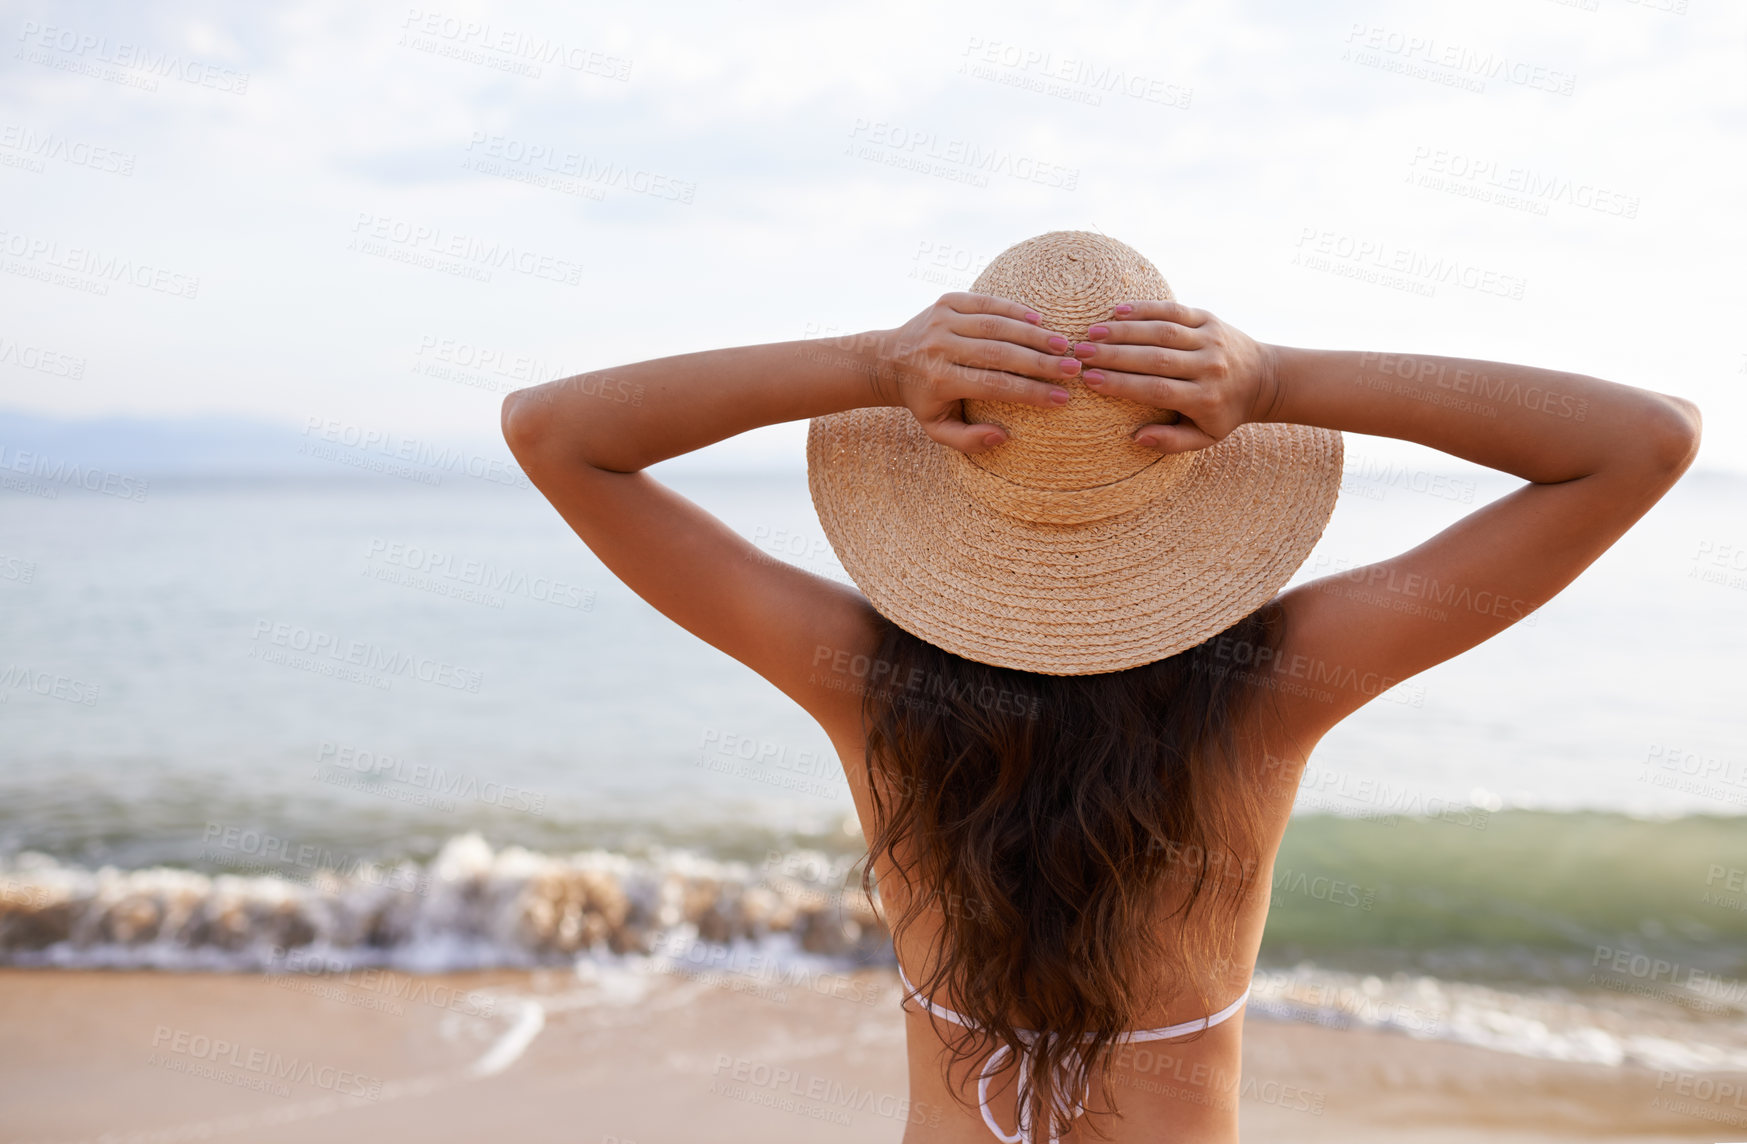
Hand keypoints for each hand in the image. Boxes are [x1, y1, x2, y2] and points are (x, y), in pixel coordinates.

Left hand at [869, 292, 1082, 453]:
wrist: (888, 359)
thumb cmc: (922, 399)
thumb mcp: (937, 429)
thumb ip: (968, 440)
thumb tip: (1003, 436)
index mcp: (939, 380)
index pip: (995, 386)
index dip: (1031, 392)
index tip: (1062, 399)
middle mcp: (940, 348)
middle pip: (1000, 354)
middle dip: (1041, 362)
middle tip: (1072, 369)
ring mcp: (942, 320)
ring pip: (997, 325)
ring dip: (1034, 335)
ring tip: (1063, 346)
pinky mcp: (947, 301)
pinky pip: (987, 302)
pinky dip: (1014, 309)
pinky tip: (1039, 320)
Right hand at [1073, 300, 1279, 452]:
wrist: (1264, 378)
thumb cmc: (1225, 412)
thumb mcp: (1205, 437)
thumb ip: (1171, 441)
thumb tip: (1136, 438)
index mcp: (1205, 397)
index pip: (1156, 389)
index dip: (1121, 384)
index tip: (1090, 380)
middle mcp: (1209, 366)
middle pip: (1154, 358)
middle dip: (1113, 355)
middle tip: (1079, 354)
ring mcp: (1210, 338)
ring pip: (1161, 331)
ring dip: (1123, 330)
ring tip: (1092, 332)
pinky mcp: (1209, 318)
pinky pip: (1173, 311)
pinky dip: (1146, 309)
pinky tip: (1118, 310)